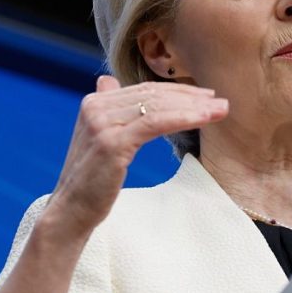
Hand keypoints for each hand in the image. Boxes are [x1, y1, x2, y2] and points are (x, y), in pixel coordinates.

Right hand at [43, 75, 227, 238]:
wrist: (71, 211)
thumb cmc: (92, 181)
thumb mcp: (99, 139)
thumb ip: (108, 110)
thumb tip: (108, 82)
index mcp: (94, 103)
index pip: (144, 90)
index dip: (177, 91)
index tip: (205, 97)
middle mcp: (95, 107)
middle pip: (153, 95)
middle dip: (190, 97)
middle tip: (220, 102)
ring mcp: (102, 123)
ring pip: (157, 107)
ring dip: (194, 107)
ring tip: (221, 110)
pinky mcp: (112, 142)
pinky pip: (155, 123)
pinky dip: (183, 118)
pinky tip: (204, 120)